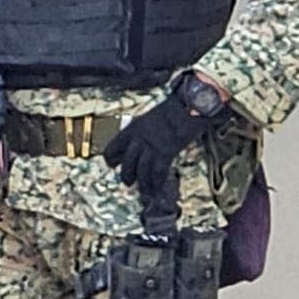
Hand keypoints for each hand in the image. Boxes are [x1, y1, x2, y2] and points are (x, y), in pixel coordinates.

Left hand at [102, 93, 220, 191]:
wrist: (187, 107)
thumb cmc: (173, 111)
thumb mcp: (150, 118)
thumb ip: (144, 131)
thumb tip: (144, 141)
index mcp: (131, 129)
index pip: (113, 147)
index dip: (111, 158)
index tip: (112, 164)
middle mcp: (138, 139)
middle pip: (127, 163)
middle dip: (126, 175)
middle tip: (128, 182)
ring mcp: (152, 146)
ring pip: (141, 170)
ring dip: (143, 183)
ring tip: (144, 191)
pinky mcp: (166, 152)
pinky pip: (158, 172)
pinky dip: (157, 182)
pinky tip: (157, 189)